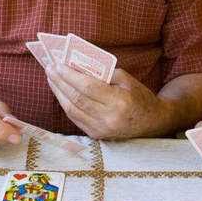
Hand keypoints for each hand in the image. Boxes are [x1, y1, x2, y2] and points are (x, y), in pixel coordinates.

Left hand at [45, 64, 169, 138]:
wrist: (152, 122)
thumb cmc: (140, 96)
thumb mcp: (126, 79)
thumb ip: (104, 73)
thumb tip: (79, 67)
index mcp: (119, 101)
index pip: (88, 88)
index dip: (70, 76)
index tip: (58, 65)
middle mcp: (108, 118)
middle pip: (77, 99)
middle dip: (60, 82)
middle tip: (50, 69)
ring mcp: (101, 129)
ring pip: (72, 110)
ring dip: (59, 93)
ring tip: (51, 79)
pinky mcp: (96, 135)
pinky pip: (75, 119)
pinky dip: (66, 104)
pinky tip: (60, 93)